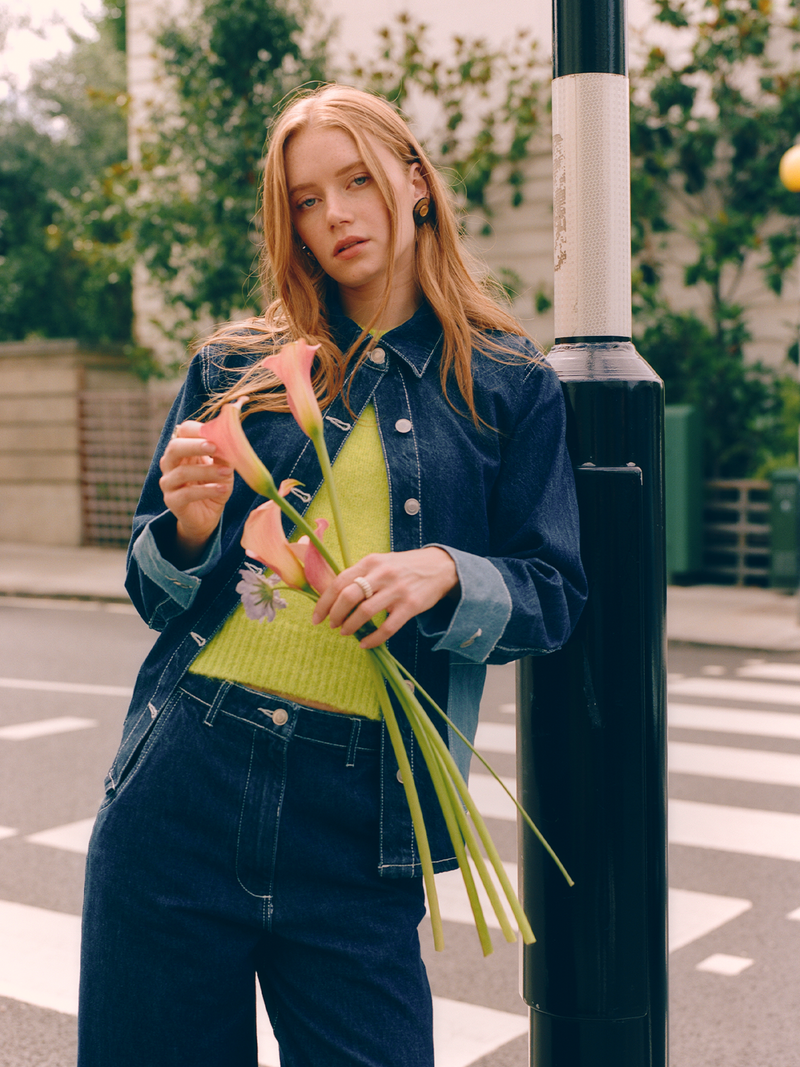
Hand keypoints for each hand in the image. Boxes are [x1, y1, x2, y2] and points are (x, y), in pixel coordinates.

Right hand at [158, 420, 233, 564]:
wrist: (207, 516)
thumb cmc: (214, 486)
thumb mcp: (223, 467)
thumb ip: (223, 454)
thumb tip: (228, 439)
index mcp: (183, 450)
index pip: (183, 431)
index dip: (198, 430)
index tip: (216, 433)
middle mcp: (170, 463)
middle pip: (174, 448)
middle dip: (195, 446)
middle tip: (214, 447)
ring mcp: (168, 482)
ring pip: (182, 472)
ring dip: (207, 471)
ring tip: (227, 472)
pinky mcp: (172, 501)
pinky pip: (187, 494)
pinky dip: (207, 490)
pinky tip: (222, 489)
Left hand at [311, 547, 458, 649]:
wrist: (440, 567)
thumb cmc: (404, 567)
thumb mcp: (380, 563)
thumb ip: (360, 575)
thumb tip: (334, 596)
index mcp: (371, 561)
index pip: (339, 582)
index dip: (324, 602)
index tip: (317, 617)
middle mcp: (382, 574)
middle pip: (348, 596)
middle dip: (335, 614)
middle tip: (332, 625)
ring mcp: (397, 590)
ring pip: (365, 612)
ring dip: (351, 626)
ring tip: (346, 632)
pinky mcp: (410, 606)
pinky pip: (387, 628)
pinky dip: (373, 639)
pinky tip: (365, 643)